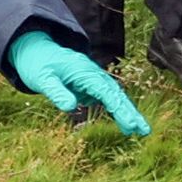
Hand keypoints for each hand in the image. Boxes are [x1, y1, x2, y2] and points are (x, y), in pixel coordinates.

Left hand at [8, 29, 151, 135]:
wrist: (37, 51)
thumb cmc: (40, 65)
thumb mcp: (43, 80)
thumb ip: (56, 92)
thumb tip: (69, 108)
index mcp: (85, 73)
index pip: (107, 93)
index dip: (120, 110)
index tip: (130, 125)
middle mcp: (94, 75)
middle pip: (117, 95)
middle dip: (131, 112)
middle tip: (144, 131)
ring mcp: (94, 80)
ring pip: (114, 96)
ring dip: (127, 112)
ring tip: (139, 129)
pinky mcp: (90, 85)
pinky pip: (107, 98)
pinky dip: (117, 109)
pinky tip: (124, 122)